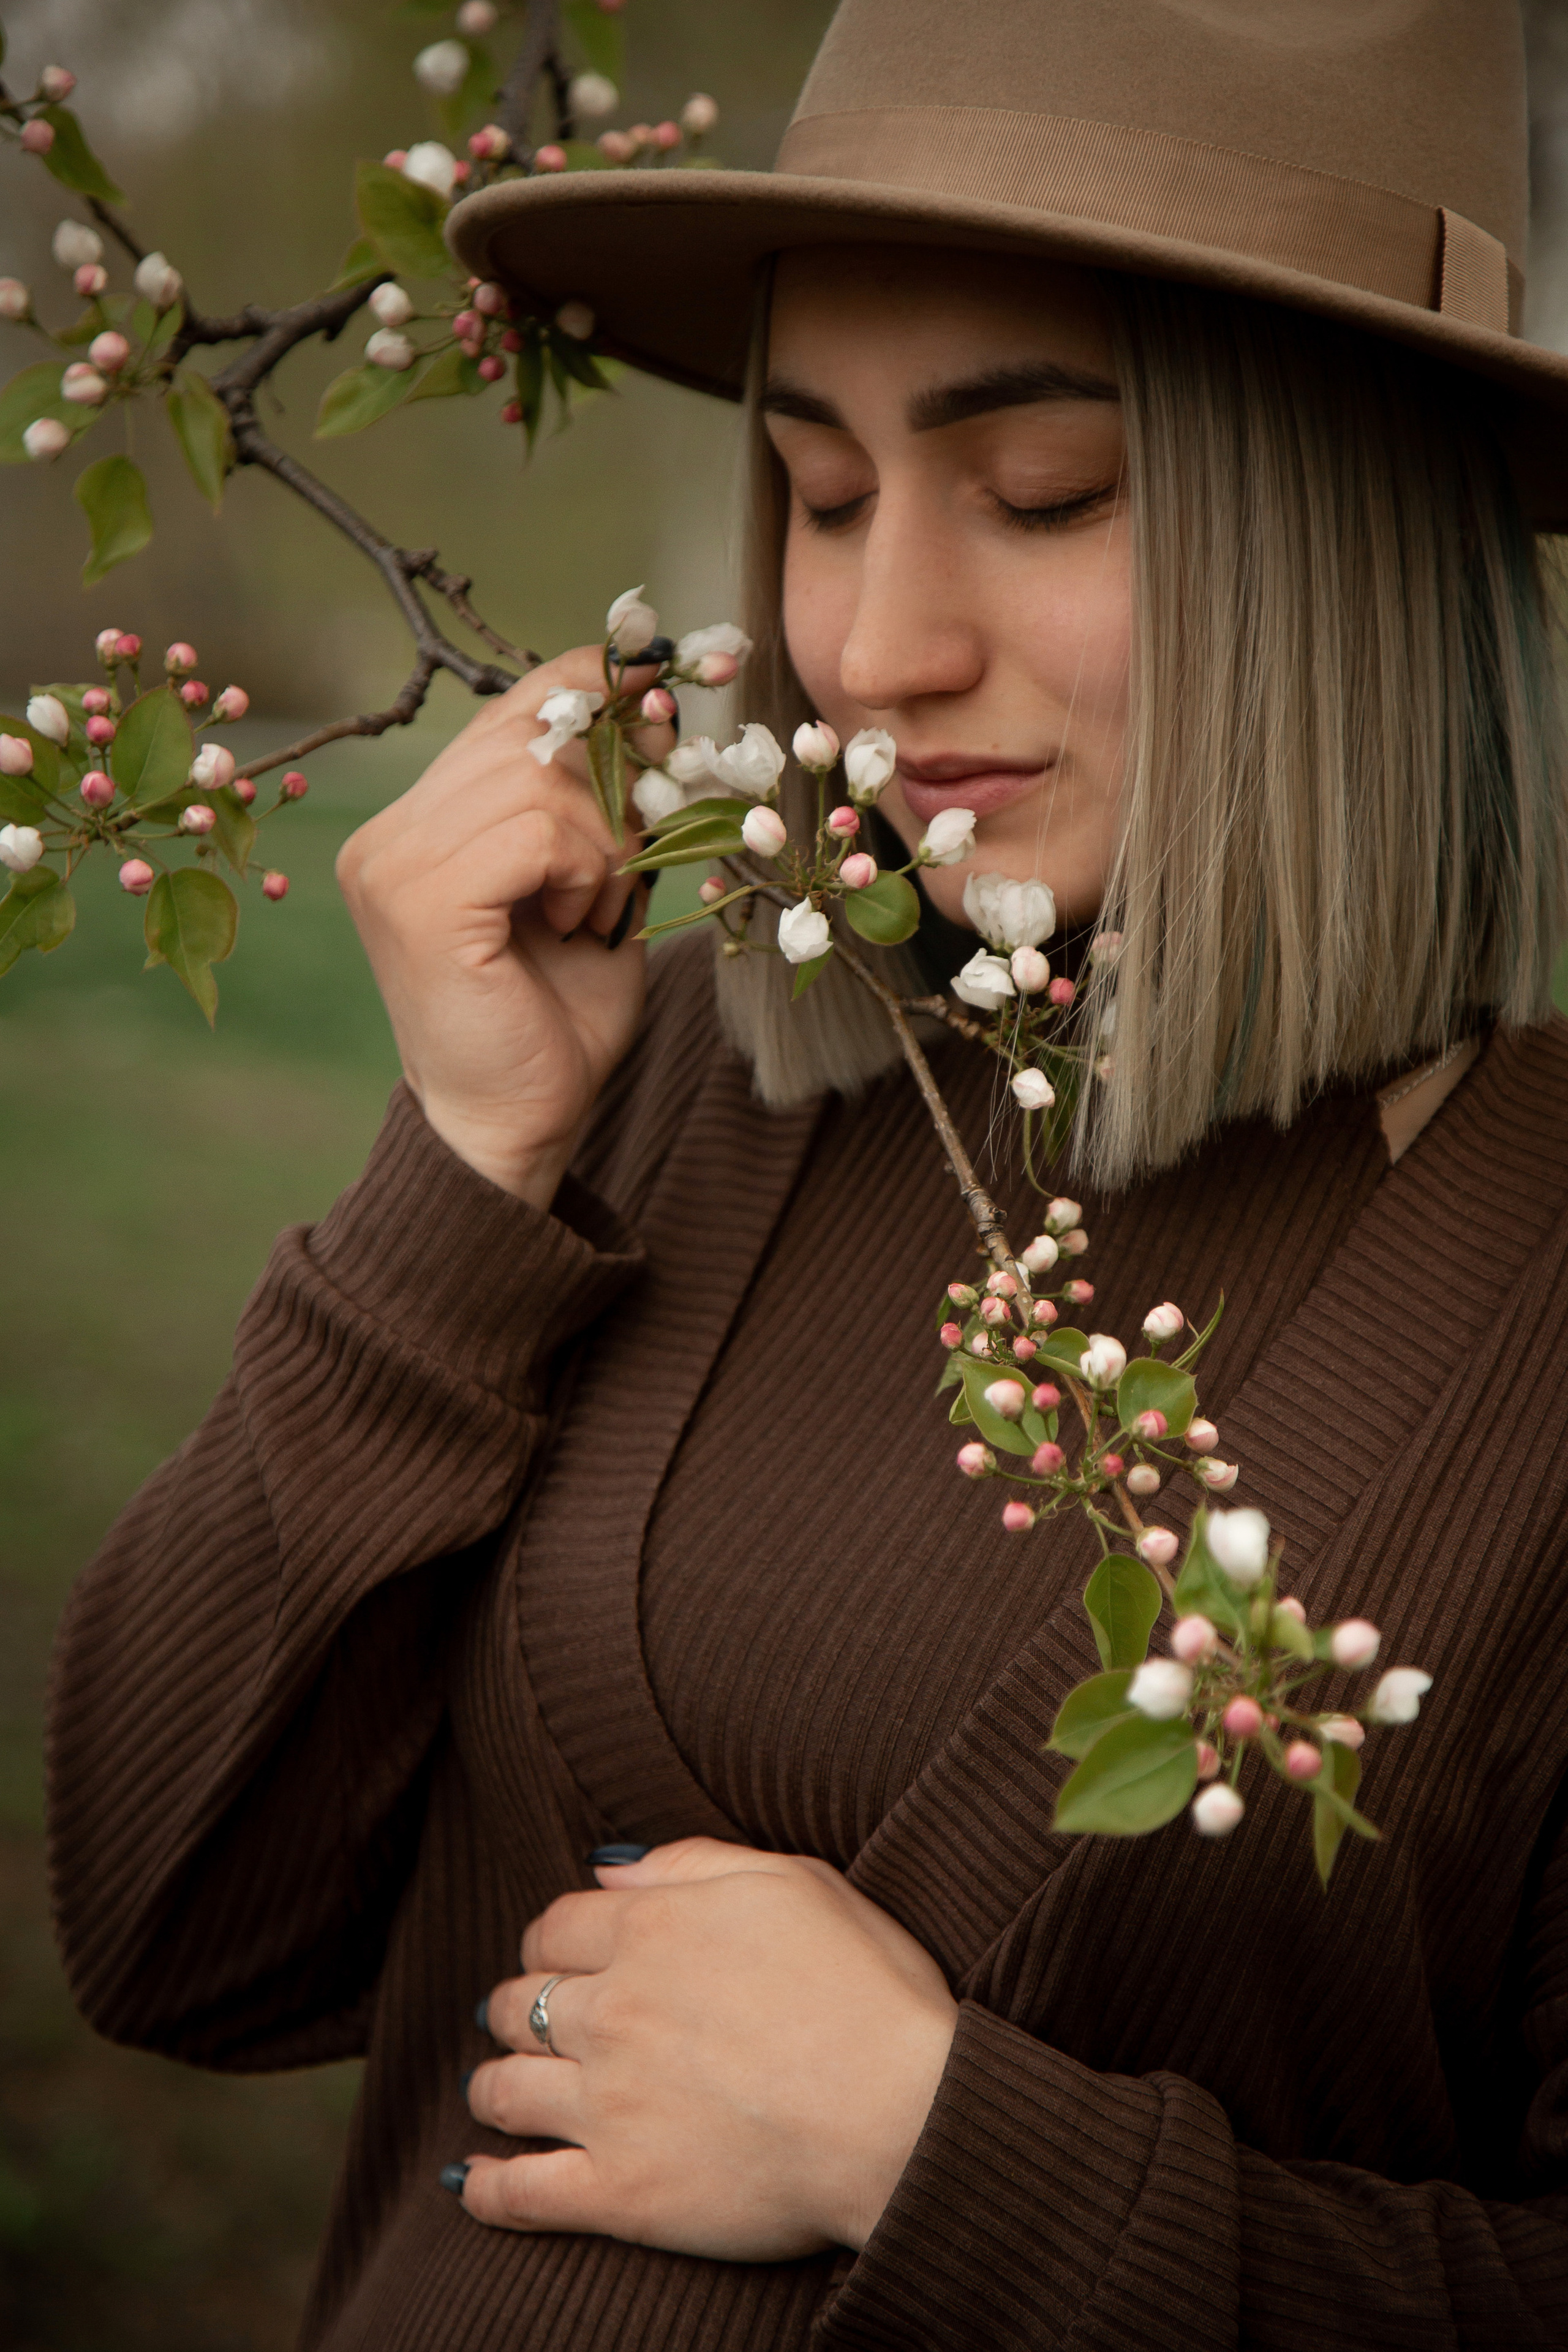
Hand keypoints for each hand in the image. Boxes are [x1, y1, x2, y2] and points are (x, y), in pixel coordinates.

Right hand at [335, 647, 671, 1205]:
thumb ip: (601, 805)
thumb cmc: (557, 1021)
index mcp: (418, 824)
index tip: (669, 678)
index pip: (511, 706)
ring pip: (535, 776)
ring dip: (599, 839)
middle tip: (640, 844)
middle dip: (612, 775)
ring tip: (592, 905)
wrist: (519, 1125)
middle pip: (528, 728)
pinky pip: (532, 830)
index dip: (594, 681)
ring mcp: (391, 864)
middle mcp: (387, 834)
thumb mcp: (594, 889)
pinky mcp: (419, 901)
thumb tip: (652, 699)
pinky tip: (573, 921)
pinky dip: (580, 869)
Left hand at [459, 1838, 958, 2258]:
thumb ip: (692, 1862)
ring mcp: (610, 2105)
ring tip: (494, 2090)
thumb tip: (610, 1866)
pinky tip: (469, 2181)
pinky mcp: (620, 2192)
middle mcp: (615, 2010)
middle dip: (516, 2006)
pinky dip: (484, 2188)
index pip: (556, 1926)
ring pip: (506, 2089)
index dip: (551, 1940)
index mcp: (654, 1929)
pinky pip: (520, 2193)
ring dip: (491, 2084)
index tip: (558, 1956)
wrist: (903, 2114)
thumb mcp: (795, 1882)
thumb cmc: (870, 1990)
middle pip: (523, 2002)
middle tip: (525, 2019)